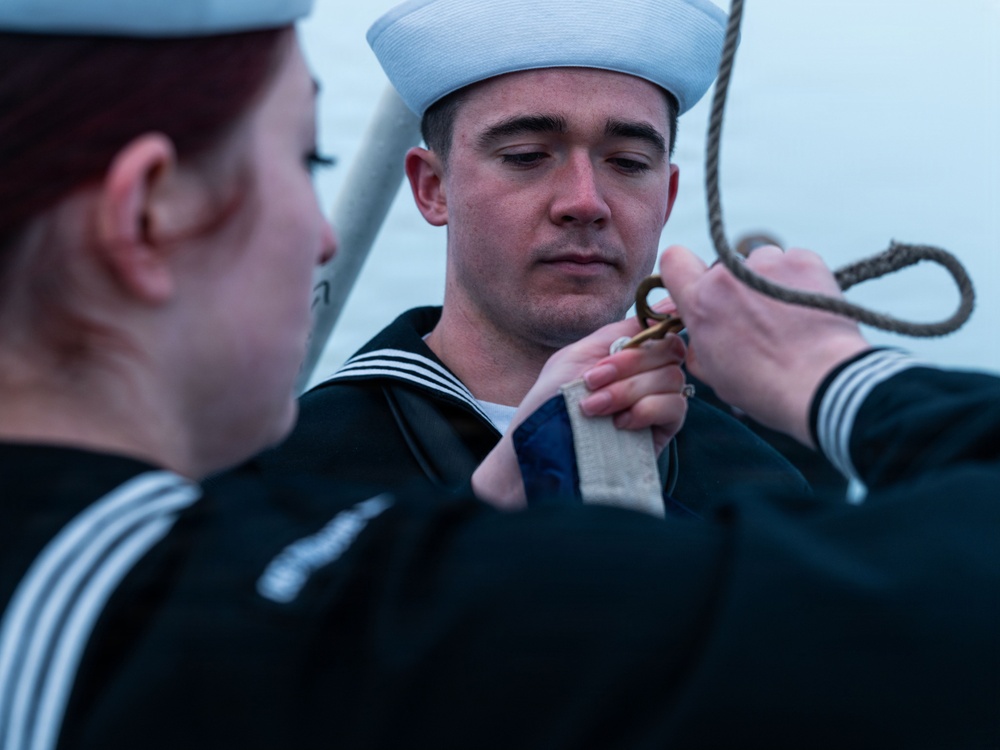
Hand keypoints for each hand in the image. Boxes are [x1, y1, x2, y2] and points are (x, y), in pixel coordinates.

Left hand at [472, 313, 689, 508]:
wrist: (540, 450)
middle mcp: (646, 373)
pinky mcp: (663, 431)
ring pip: (672, 378)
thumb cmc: (549, 403)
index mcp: (627, 352)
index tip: (635, 338)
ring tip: (593, 407)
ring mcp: (657, 401)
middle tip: (590, 382)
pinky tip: (620, 423)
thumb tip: (665, 308)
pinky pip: (676, 407)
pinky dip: (647, 409)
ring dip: (628, 390)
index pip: (661, 327)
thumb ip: (618, 333)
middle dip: (628, 364)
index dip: (658, 325)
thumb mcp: (576, 355)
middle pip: (669, 350)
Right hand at [659, 244, 869, 445]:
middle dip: (732, 288)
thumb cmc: (767, 387)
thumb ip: (697, 343)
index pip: (674, 260)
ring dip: (765, 282)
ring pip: (759, 263)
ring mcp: (766, 264)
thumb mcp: (713, 374)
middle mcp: (728, 276)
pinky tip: (805, 309)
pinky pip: (792, 262)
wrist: (824, 384)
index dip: (683, 271)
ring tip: (786, 317)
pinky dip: (797, 280)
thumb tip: (698, 333)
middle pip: (722, 268)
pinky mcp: (803, 260)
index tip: (695, 285)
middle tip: (753, 319)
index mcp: (700, 303)